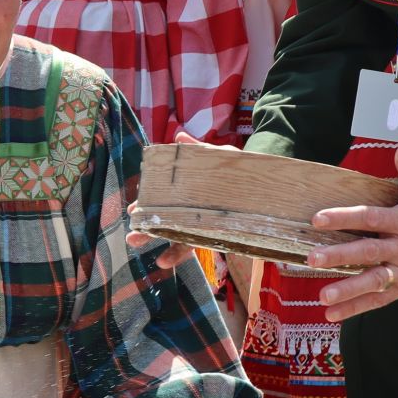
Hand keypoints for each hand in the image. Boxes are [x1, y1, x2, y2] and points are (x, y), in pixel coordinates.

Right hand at [126, 131, 223, 270]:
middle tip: (132, 238)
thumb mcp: (217, 157)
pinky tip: (164, 261)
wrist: (265, 181)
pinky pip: (199, 246)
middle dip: (148, 231)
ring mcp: (207, 225)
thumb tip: (179, 136)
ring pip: (181, 238)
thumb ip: (198, 150)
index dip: (149, 208)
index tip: (131, 211)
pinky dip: (180, 253)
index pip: (165, 202)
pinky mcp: (221, 235)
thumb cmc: (236, 169)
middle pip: (168, 223)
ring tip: (153, 256)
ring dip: (166, 249)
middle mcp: (195, 212)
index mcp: (189, 194)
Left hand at [307, 143, 397, 322]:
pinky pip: (380, 299)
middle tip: (312, 259)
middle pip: (368, 252)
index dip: (344, 218)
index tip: (318, 219)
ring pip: (374, 281)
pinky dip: (357, 308)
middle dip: (340, 257)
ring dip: (348, 290)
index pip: (371, 218)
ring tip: (323, 297)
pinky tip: (333, 315)